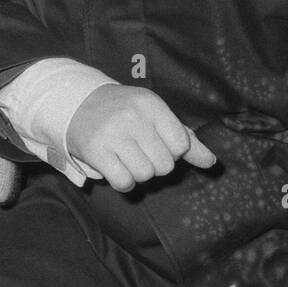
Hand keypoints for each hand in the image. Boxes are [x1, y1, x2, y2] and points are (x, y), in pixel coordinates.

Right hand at [66, 85, 216, 191]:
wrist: (75, 103)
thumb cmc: (123, 112)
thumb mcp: (153, 115)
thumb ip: (185, 139)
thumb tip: (212, 162)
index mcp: (150, 103)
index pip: (181, 145)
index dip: (170, 150)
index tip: (153, 140)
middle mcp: (131, 115)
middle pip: (164, 165)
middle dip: (153, 163)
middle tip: (135, 148)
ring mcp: (111, 132)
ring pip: (145, 175)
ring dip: (136, 172)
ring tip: (124, 156)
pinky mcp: (94, 150)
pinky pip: (124, 182)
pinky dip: (122, 181)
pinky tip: (114, 165)